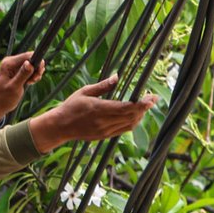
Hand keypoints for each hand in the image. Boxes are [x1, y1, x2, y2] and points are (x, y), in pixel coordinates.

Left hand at [0, 51, 44, 122]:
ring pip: (30, 65)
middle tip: (35, 80)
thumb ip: (23, 74)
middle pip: (30, 59)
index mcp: (8, 63)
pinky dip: (31, 76)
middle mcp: (10, 62)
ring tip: (31, 82)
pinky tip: (29, 83)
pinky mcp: (15, 72)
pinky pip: (27, 70)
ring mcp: (13, 67)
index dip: (37, 63)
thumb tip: (30, 63)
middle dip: (36, 69)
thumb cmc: (3, 98)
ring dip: (34, 73)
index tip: (39, 73)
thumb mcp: (14, 87)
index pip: (28, 55)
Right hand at [28, 75, 157, 153]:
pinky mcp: (104, 136)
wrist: (60, 126)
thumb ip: (103, 86)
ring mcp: (105, 131)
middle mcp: (104, 122)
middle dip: (144, 108)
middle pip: (132, 117)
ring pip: (130, 125)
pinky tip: (135, 114)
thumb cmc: (71, 106)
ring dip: (140, 115)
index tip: (150, 97)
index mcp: (99, 109)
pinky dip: (132, 122)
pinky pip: (123, 130)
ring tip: (146, 105)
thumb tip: (117, 76)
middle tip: (152, 98)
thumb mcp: (85, 91)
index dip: (141, 104)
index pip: (126, 108)